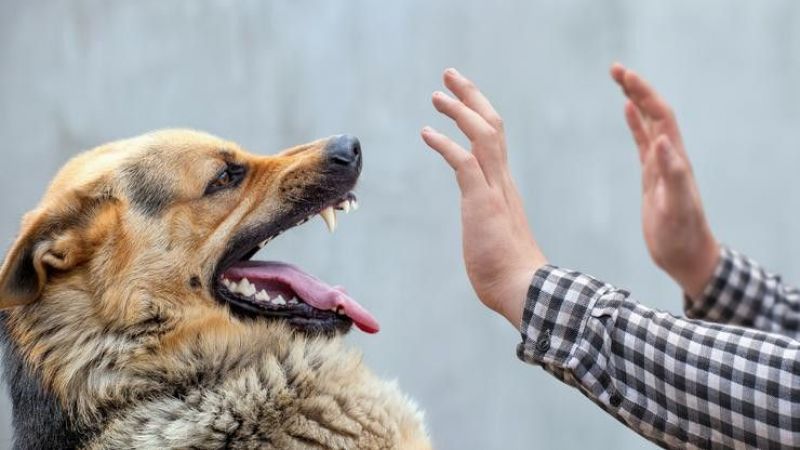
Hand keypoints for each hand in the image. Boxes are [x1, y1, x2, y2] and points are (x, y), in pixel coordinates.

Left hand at [421, 68, 546, 328]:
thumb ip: (488, 225)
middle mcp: (502, 182)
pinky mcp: (482, 202)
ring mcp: (494, 190)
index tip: (463, 99)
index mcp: (504, 187)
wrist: (525, 290)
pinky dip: (445, 144)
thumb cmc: (509, 274)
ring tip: (437, 94)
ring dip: (460, 110)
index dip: (478, 114)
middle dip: (471, 97)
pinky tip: (427, 132)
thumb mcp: (494, 238)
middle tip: (450, 76)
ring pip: (482, 135)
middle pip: (492, 125)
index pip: (494, 140)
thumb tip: (483, 232)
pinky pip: (464, 163)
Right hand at [610, 63, 718, 298]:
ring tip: (619, 80)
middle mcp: (670, 156)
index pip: (660, 116)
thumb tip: (662, 139)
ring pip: (648, 123)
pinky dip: (635, 123)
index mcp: (675, 159)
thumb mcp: (677, 206)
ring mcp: (660, 164)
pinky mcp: (652, 176)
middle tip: (615, 69)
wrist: (685, 255)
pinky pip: (642, 142)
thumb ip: (673, 173)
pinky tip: (626, 111)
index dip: (644, 94)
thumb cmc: (682, 235)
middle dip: (637, 88)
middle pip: (654, 112)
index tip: (625, 76)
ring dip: (635, 100)